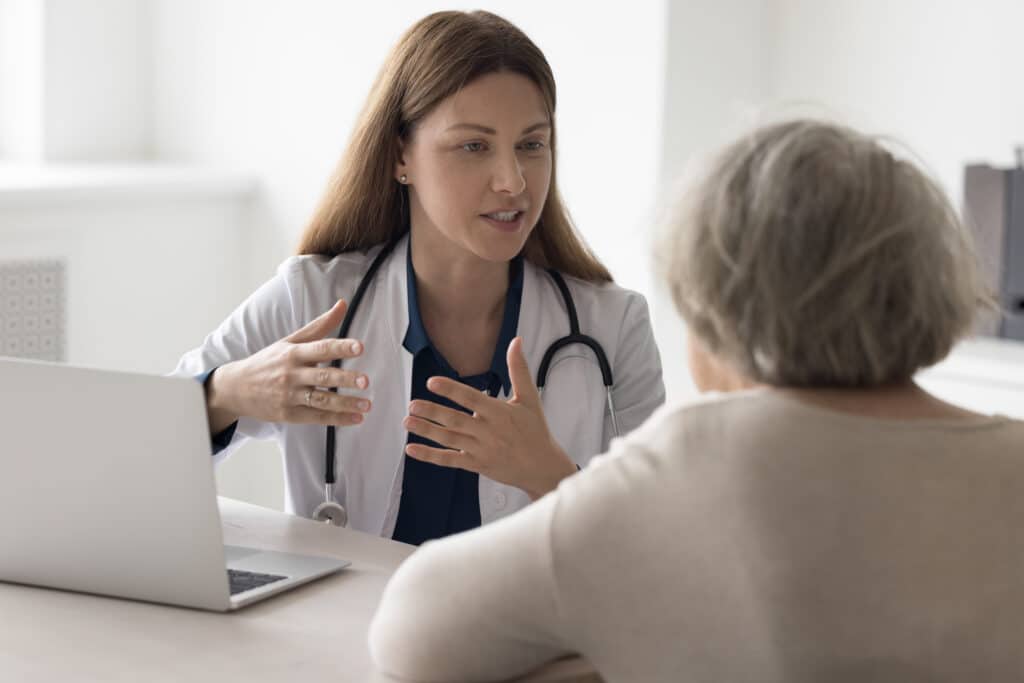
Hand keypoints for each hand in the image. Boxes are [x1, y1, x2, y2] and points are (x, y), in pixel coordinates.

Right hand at [206, 299, 372, 431]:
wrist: (236, 388)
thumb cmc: (268, 361)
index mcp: (294, 353)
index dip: (341, 347)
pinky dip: (338, 419)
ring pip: (321, 400)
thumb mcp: (290, 340)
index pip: (321, 348)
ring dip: (346, 404)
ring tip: (367, 404)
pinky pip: (317, 417)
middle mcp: (292, 375)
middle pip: (322, 377)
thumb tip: (343, 304)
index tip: (360, 347)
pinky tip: (356, 417)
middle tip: (365, 380)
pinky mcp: (290, 415)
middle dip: (344, 379)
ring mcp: (290, 396)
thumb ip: (320, 325)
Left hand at [402, 337, 577, 499]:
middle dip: (432, 412)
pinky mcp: (476, 465)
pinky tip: (412, 448)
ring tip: (408, 421)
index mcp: (499, 413)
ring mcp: (481, 450)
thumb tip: (516, 341)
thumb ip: (519, 369)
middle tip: (412, 404)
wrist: (542, 467)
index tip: (432, 382)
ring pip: (449, 439)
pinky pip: (449, 460)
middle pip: (455, 420)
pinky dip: (430, 456)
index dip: (451, 390)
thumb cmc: (535, 430)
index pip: (471, 399)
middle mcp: (488, 431)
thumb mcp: (529, 398)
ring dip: (427, 430)